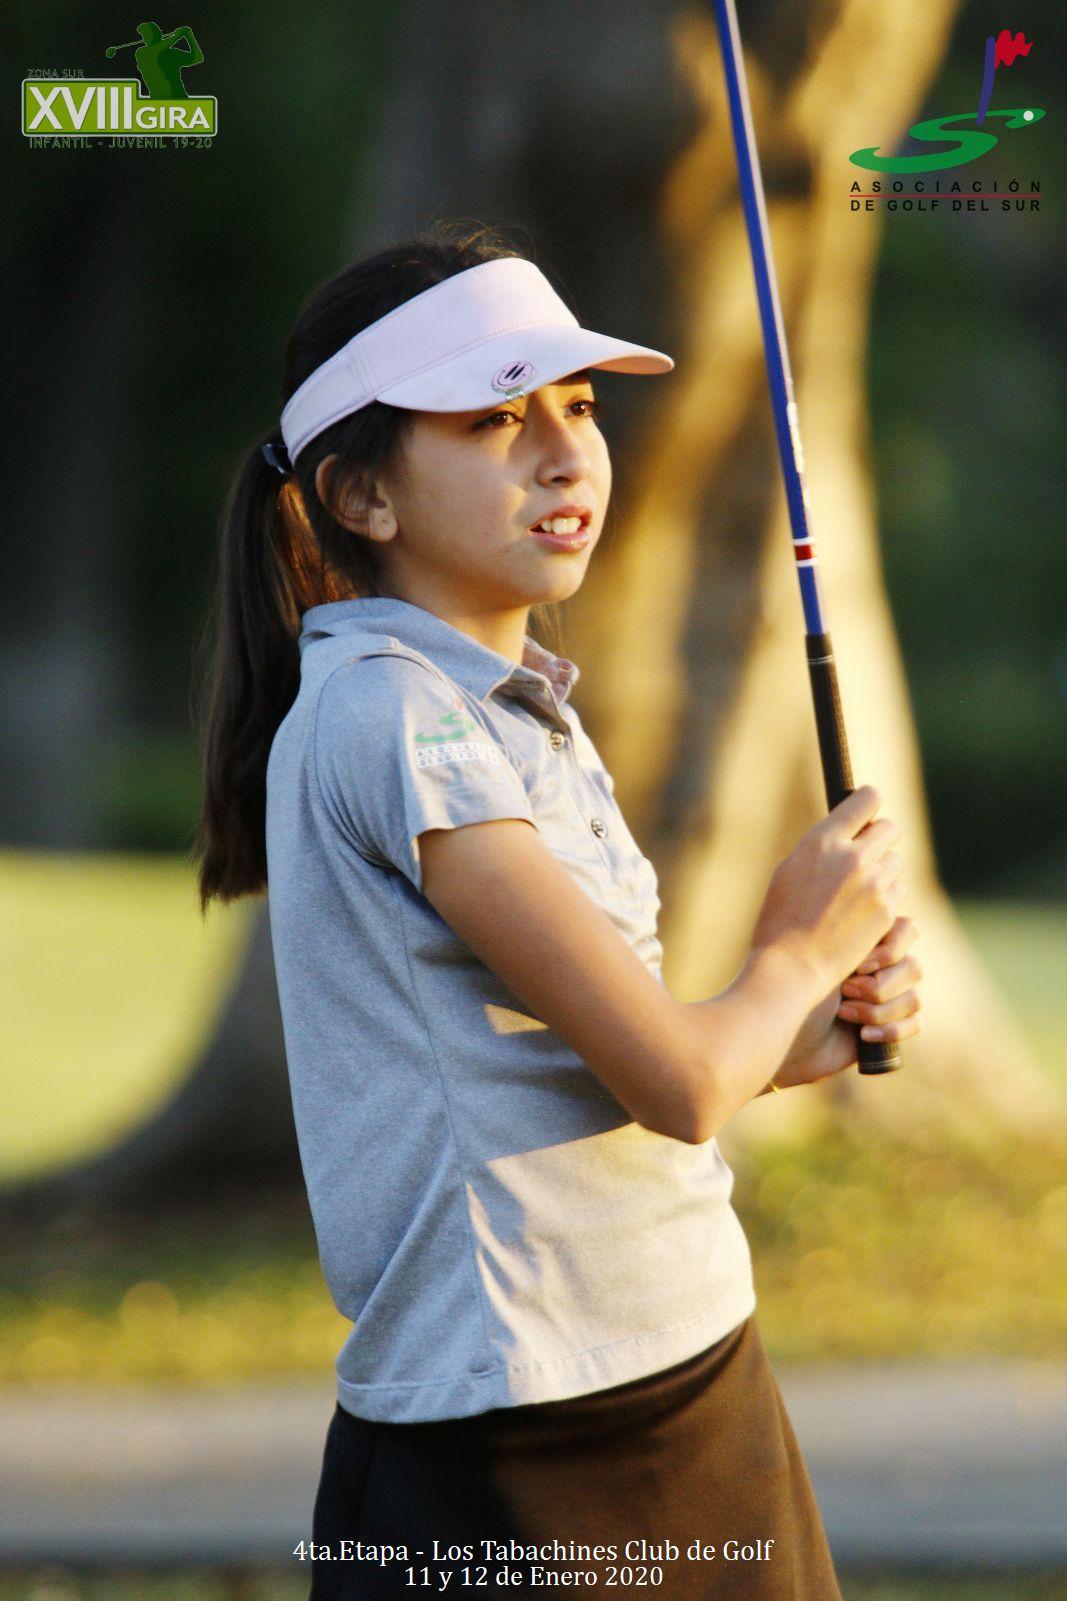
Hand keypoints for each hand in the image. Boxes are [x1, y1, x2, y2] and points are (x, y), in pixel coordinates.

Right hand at [751, 786, 907, 999]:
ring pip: (895, 860)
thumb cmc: (781, 917)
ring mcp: (874, 885)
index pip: (866, 800)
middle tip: (862, 851)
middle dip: (878, 837)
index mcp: (822, 840)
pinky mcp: (887, 911)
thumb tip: (850, 830)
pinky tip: (861, 909)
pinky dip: (885, 894)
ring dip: (882, 867)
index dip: (868, 800)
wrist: (792, 966)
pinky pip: (897, 888)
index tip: (866, 806)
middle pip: (889, 828)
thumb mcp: (790, 868)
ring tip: (855, 888)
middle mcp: (853, 857)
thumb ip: (823, 845)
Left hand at [773, 915, 921, 1089]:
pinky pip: (915, 1024)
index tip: (856, 963)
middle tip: (844, 990)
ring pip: (914, 997)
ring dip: (877, 1009)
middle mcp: (879, 967)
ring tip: (843, 1013)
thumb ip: (840, 914)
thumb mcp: (810, 943)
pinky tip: (862, 1034)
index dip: (889, 949)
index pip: (907, 929)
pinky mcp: (890, 1028)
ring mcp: (887, 998)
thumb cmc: (784, 984)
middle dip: (879, 985)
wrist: (776, 1033)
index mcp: (864, 940)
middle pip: (914, 966)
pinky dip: (889, 1030)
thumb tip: (864, 887)